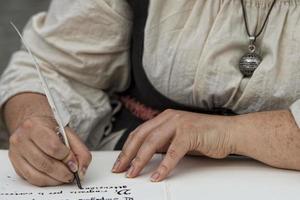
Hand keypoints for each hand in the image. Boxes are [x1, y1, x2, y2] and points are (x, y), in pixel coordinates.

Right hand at [8, 116, 91, 185]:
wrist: (34, 125)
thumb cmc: (51, 129)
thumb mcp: (69, 134)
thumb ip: (80, 151)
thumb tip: (81, 170)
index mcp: (35, 126)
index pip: (53, 147)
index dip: (66, 158)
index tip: (74, 163)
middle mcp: (22, 139)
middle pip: (45, 163)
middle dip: (62, 172)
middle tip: (72, 174)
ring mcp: (16, 152)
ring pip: (37, 174)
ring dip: (55, 179)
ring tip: (65, 176)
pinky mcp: (16, 164)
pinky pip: (31, 179)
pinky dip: (46, 181)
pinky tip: (54, 177)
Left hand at [112, 109, 235, 181]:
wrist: (229, 132)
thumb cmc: (205, 136)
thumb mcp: (178, 138)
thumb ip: (163, 143)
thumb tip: (146, 155)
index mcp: (165, 118)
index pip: (139, 132)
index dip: (127, 148)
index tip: (120, 161)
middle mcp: (170, 118)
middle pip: (141, 136)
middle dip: (128, 154)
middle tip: (120, 169)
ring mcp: (179, 124)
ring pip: (153, 142)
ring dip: (141, 160)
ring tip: (134, 173)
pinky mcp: (190, 133)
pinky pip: (173, 152)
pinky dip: (164, 166)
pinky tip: (157, 176)